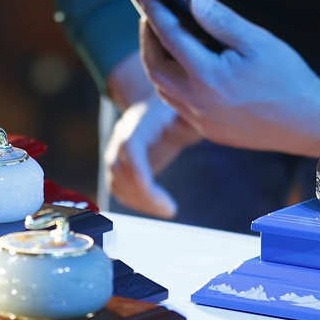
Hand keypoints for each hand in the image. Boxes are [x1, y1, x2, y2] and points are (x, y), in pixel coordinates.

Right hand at [102, 95, 200, 218]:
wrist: (156, 110)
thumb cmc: (177, 112)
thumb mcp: (189, 113)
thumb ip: (192, 121)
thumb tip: (203, 122)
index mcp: (139, 121)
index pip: (129, 144)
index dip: (135, 166)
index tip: (147, 187)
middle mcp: (121, 137)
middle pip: (119, 168)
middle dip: (141, 192)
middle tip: (169, 208)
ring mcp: (117, 153)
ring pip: (116, 183)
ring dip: (139, 202)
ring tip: (168, 209)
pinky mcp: (120, 169)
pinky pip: (119, 190)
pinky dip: (136, 202)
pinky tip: (159, 207)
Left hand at [138, 0, 319, 156]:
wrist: (310, 124)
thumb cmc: (288, 79)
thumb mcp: (258, 41)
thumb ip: (221, 21)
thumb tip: (193, 0)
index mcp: (208, 76)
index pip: (169, 36)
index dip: (155, 12)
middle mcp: (197, 101)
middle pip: (155, 66)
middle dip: (147, 38)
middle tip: (150, 16)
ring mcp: (201, 120)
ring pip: (162, 89)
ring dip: (156, 62)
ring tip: (161, 38)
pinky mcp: (208, 131)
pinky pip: (177, 105)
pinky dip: (170, 83)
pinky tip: (179, 68)